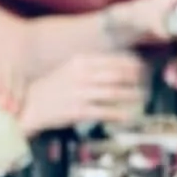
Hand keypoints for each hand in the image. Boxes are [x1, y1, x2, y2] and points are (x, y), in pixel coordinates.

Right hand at [21, 51, 147, 132]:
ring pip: (114, 93)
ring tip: (141, 97)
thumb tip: (116, 67)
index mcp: (80, 61)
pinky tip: (128, 116)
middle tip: (146, 82)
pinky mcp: (78, 111)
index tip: (142, 67)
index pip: (112, 59)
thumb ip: (90, 67)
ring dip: (131, 95)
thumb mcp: (69, 70)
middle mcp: (81, 75)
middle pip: (117, 74)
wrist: (30, 106)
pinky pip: (104, 112)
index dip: (131, 63)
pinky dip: (118, 114)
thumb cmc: (51, 88)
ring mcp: (80, 93)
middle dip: (135, 79)